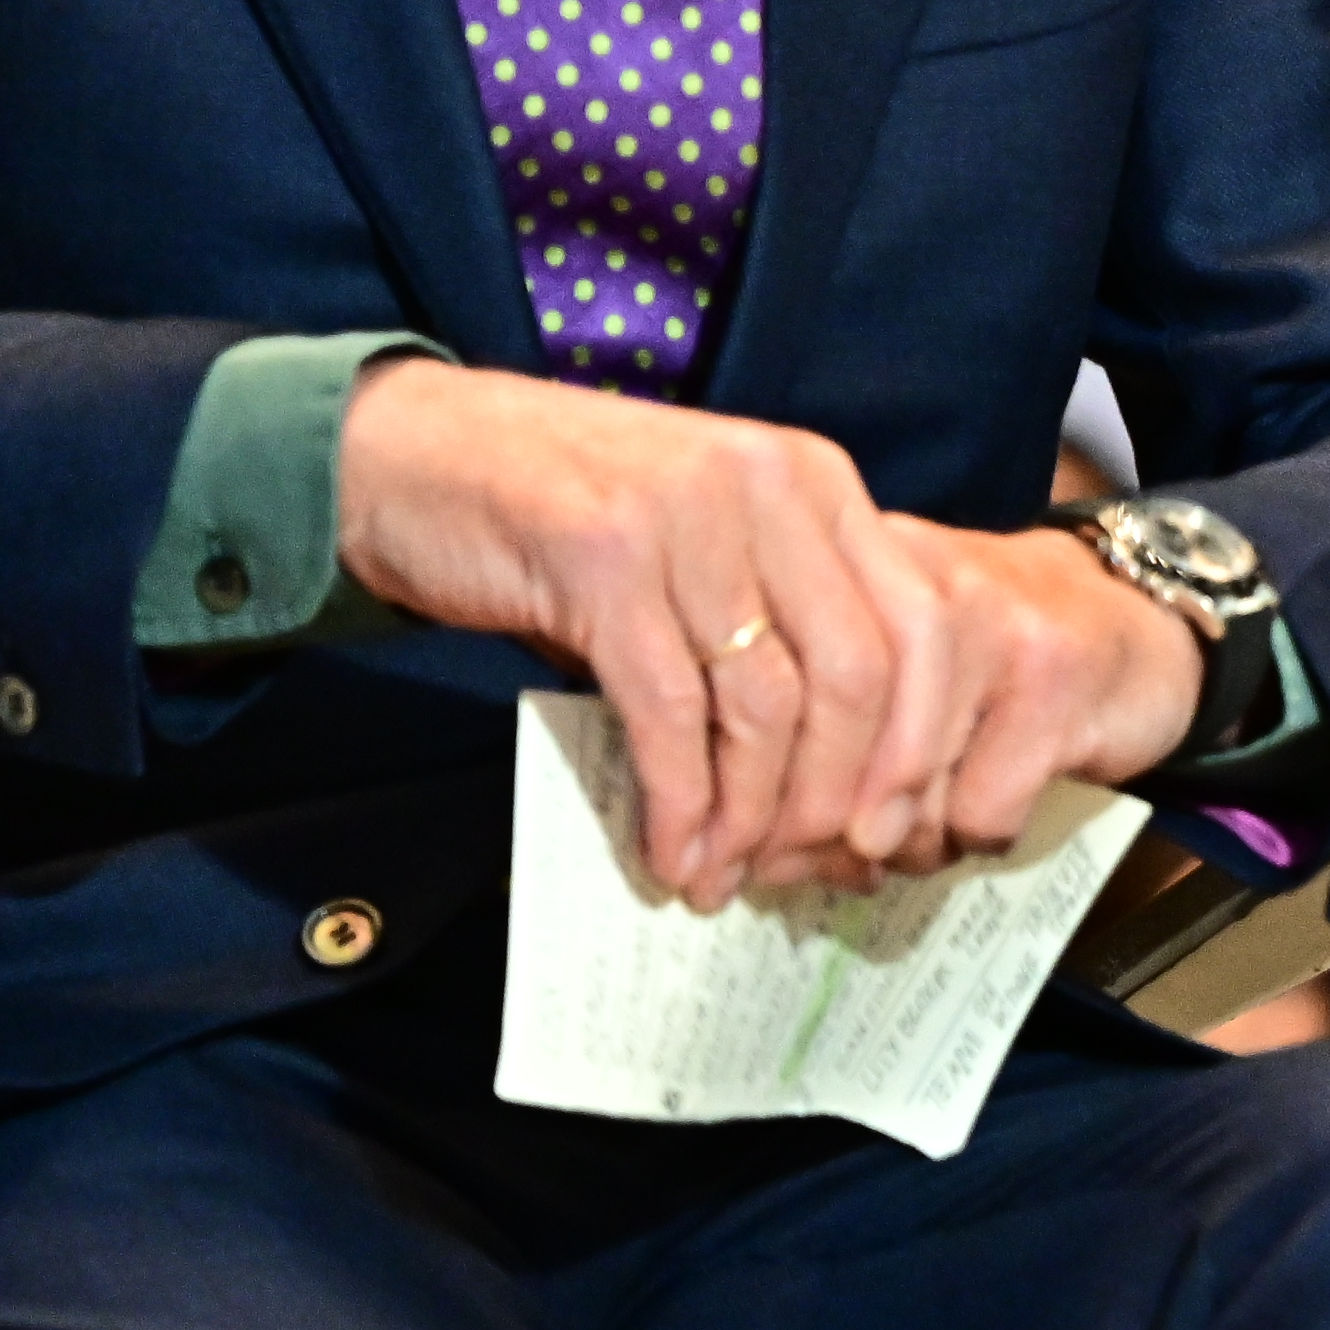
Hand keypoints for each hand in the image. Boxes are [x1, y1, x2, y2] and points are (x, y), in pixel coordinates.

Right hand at [333, 359, 1201, 902]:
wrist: (408, 452)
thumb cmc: (563, 514)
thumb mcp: (705, 543)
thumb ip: (776, 631)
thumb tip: (838, 790)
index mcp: (814, 478)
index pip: (922, 624)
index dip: (920, 744)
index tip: (887, 829)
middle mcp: (767, 484)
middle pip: (857, 676)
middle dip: (838, 796)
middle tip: (807, 869)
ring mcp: (685, 517)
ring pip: (764, 706)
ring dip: (749, 816)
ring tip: (721, 877)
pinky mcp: (600, 559)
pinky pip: (669, 711)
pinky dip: (678, 800)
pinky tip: (670, 851)